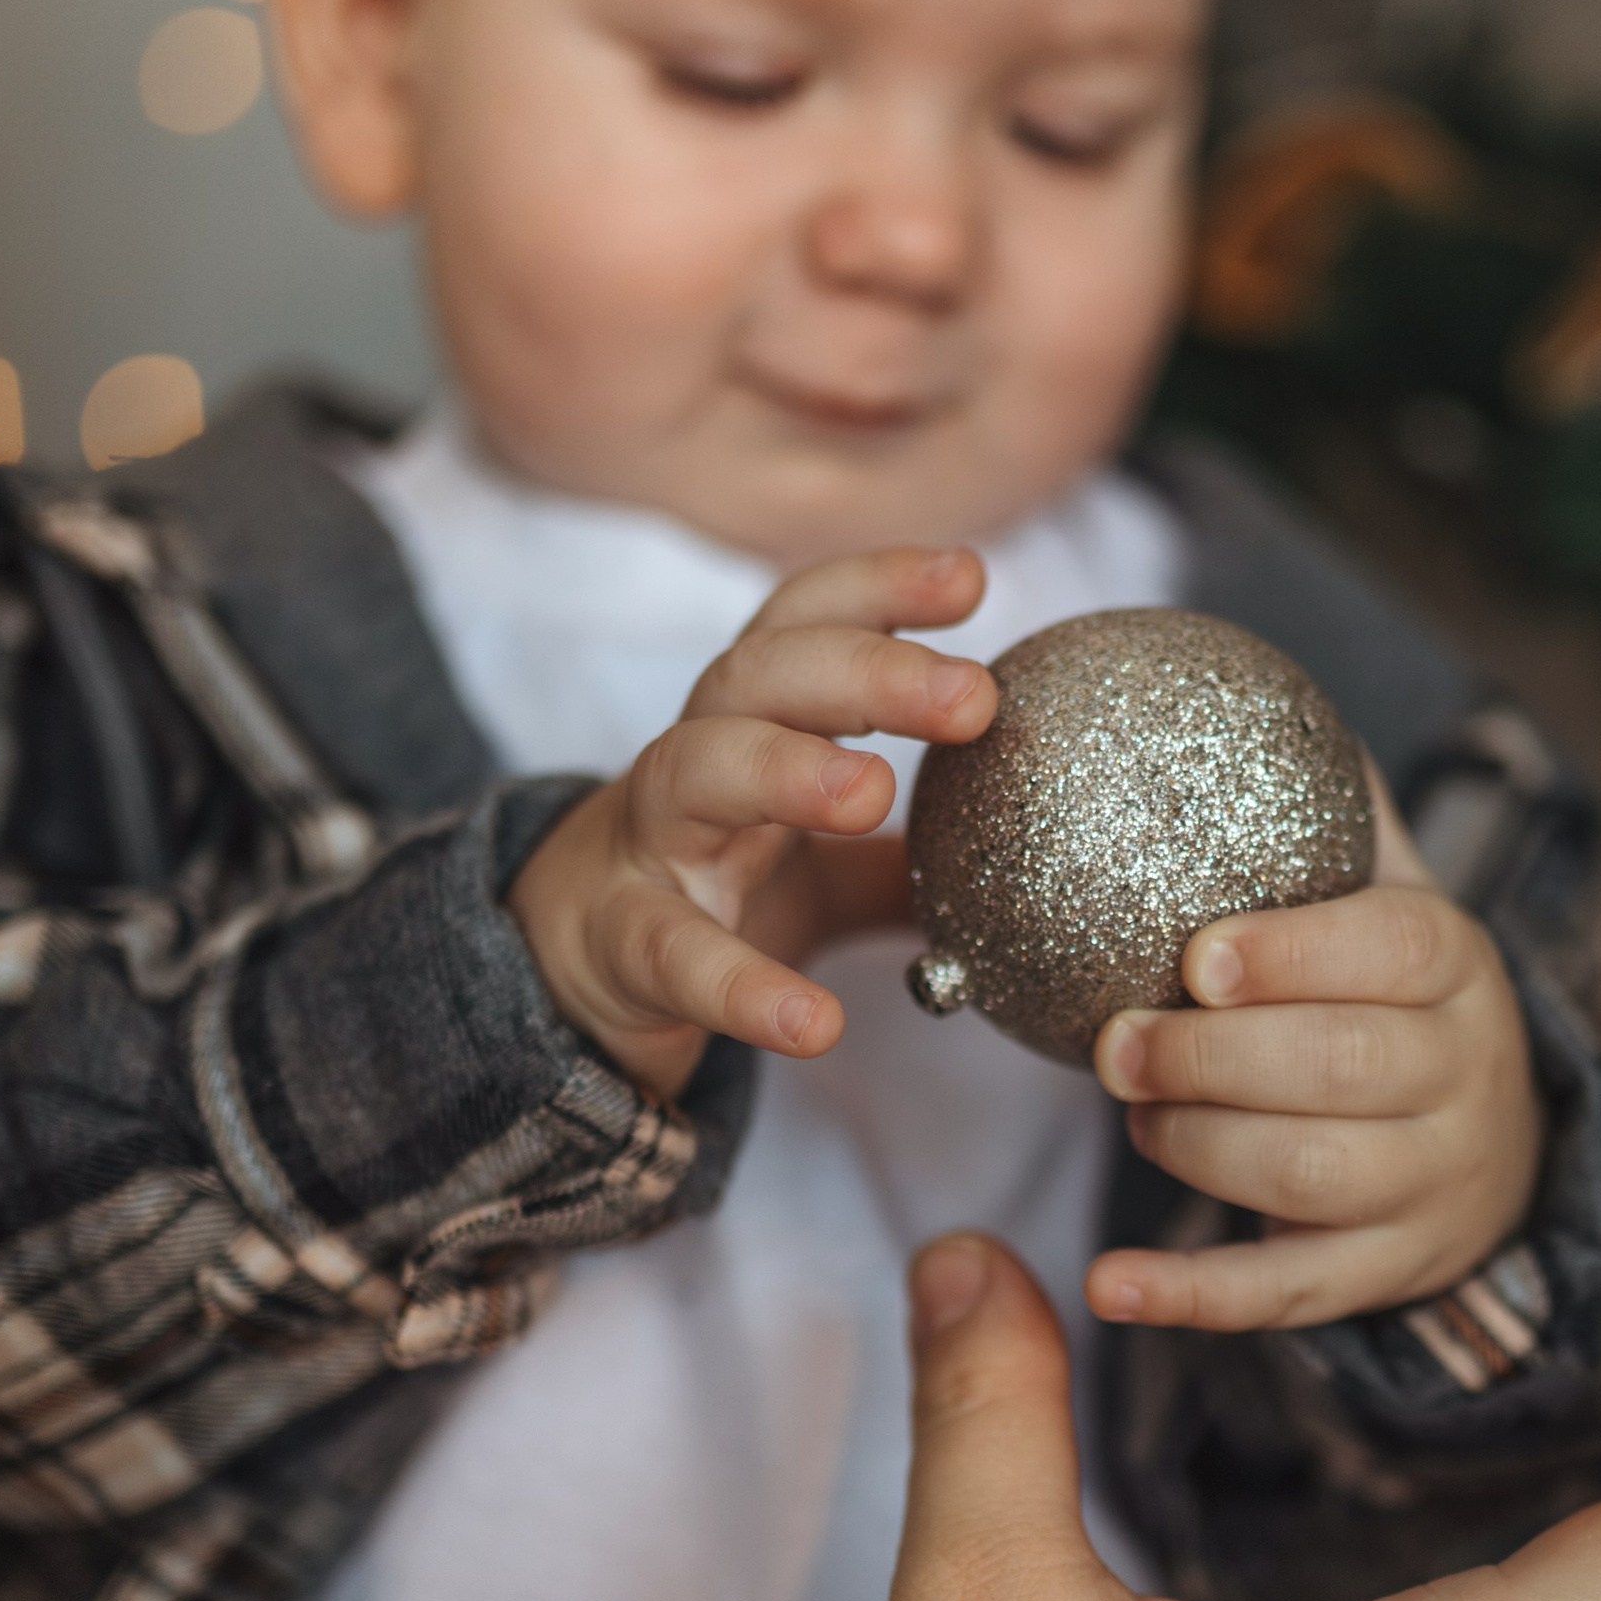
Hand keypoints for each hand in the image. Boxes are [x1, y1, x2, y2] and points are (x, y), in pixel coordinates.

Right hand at [508, 545, 995, 1097]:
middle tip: (971, 694)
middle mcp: (693, 759)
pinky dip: (744, 987)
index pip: (805, 625)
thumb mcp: (818, 858)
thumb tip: (1035, 857)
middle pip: (761, 678)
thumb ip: (911, 854)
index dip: (880, 588)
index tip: (972, 577)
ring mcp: (647, 847)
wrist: (565, 972)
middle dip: (864, 669)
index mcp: (750, 722)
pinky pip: (678, 957)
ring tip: (872, 794)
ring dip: (784, 769)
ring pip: (696, 772)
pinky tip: (816, 1023)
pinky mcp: (623, 946)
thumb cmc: (701, 883)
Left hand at [1084, 781, 1543, 1334]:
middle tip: (1117, 1043)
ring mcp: (1432, 1185)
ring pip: (1314, 1180)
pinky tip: (1106, 1288)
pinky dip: (1193, 1300)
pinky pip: (1291, 1297)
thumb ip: (1321, 801)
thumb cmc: (1390, 991)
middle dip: (1216, 1060)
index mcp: (1454, 968)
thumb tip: (1216, 667)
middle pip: (1345, 1073)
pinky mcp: (1387, 1274)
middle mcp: (1462, 1078)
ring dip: (1202, 1151)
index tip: (1200, 953)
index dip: (1299, 954)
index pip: (1397, 952)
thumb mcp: (1385, 889)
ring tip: (1134, 1115)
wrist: (1492, 1140)